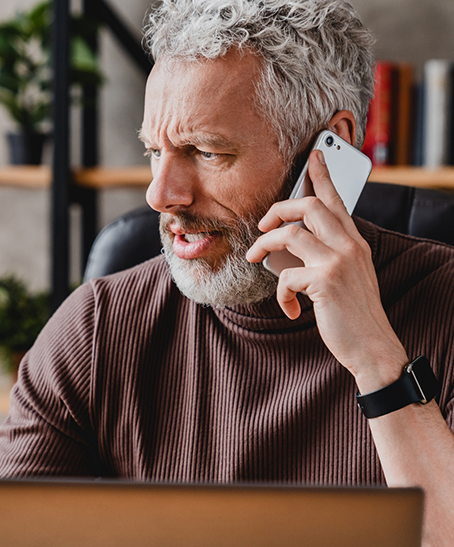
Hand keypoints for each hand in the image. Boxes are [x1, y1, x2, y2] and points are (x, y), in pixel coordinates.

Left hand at [247, 150, 407, 390]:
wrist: (372, 346)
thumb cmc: (354, 312)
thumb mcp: (349, 276)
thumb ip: (329, 254)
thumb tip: (291, 245)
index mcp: (355, 241)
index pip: (336, 199)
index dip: (322, 175)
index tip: (314, 155)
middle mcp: (349, 245)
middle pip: (308, 206)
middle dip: (277, 210)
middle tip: (262, 225)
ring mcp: (338, 261)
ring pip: (289, 234)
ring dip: (264, 245)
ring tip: (255, 258)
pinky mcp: (325, 281)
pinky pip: (286, 275)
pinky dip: (281, 293)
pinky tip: (290, 307)